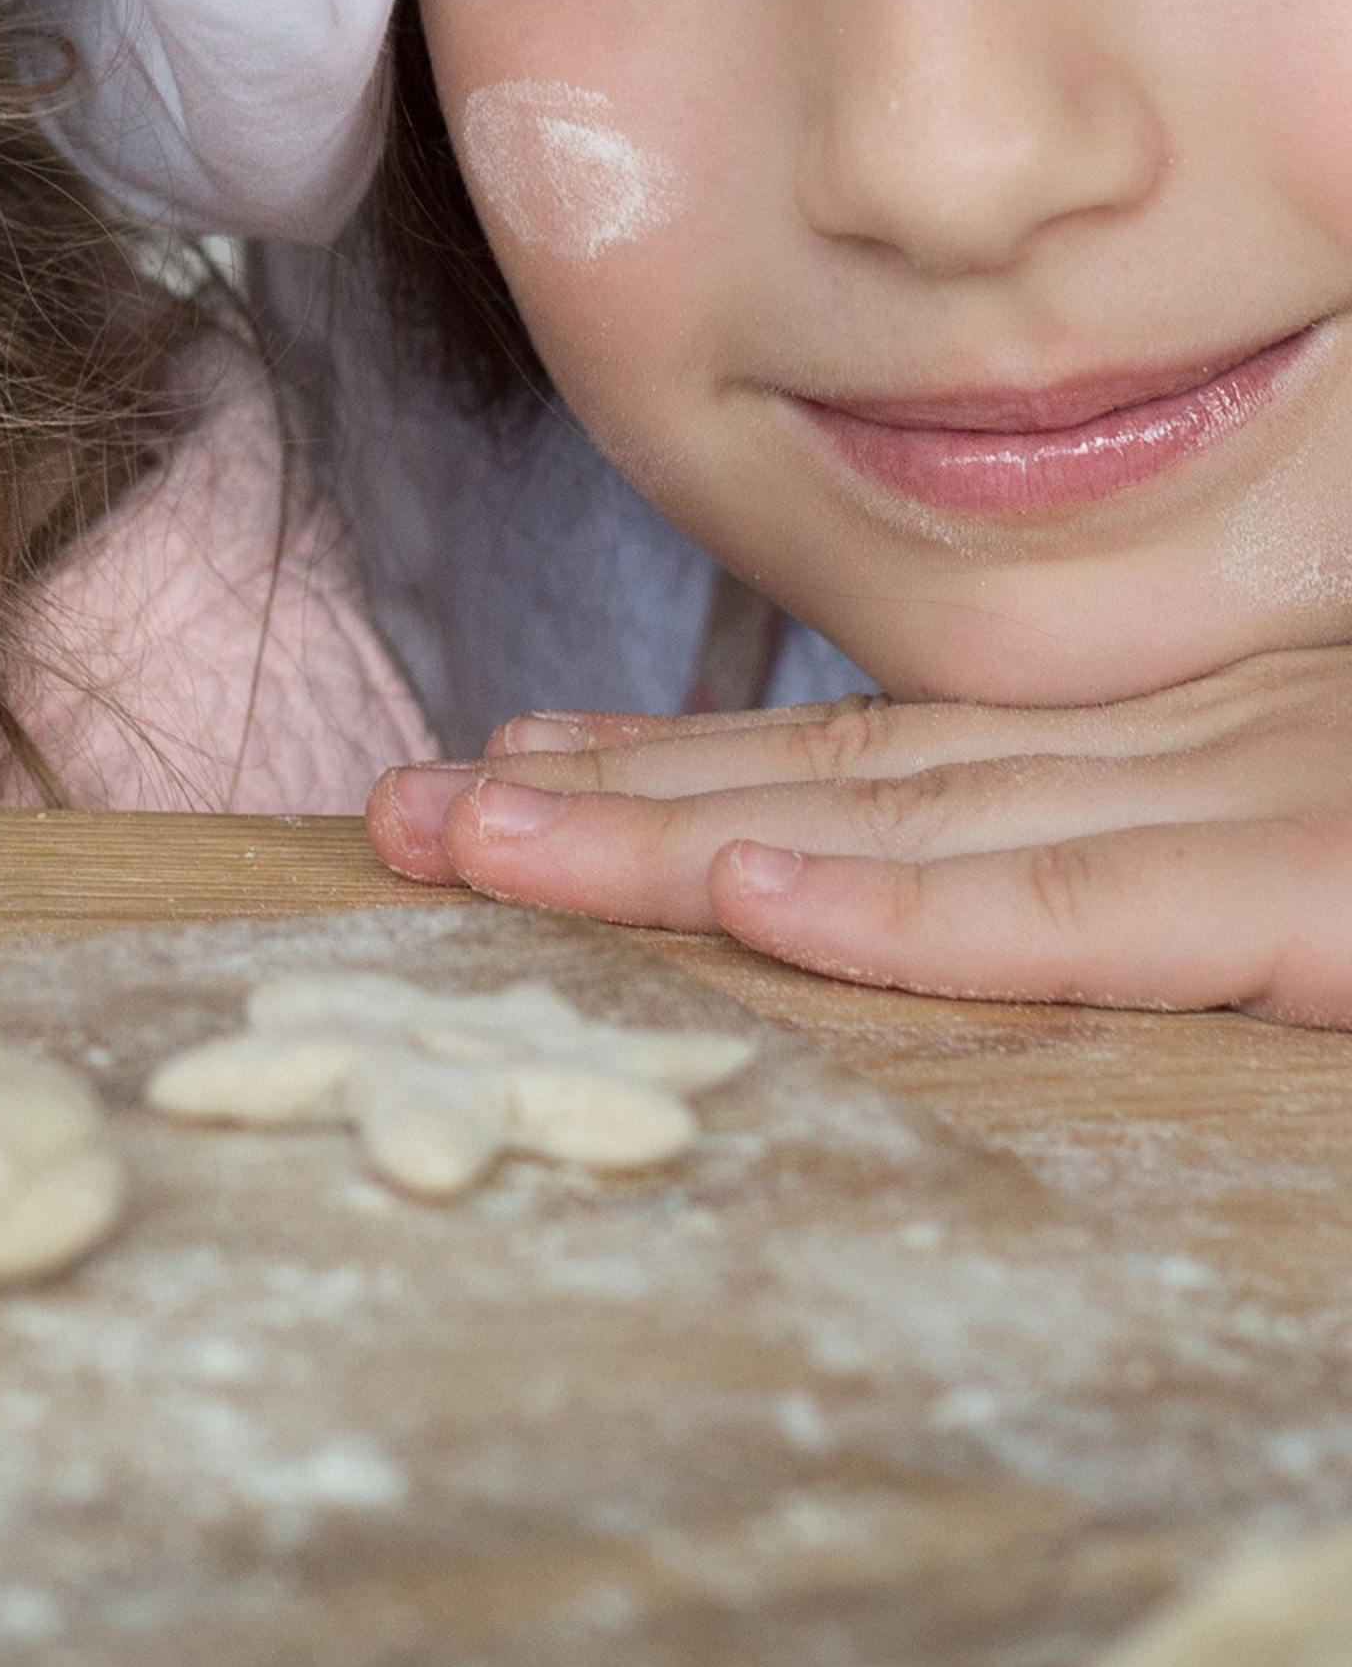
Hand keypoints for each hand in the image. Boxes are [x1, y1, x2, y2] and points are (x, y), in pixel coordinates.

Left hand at [367, 650, 1351, 1027]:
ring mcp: (1241, 806)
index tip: (515, 768)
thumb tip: (970, 889)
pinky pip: (1077, 919)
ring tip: (479, 837)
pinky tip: (752, 901)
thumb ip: (1165, 881)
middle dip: (607, 795)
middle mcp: (1178, 750)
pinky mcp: (1313, 898)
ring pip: (904, 822)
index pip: (886, 755)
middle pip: (843, 776)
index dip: (686, 761)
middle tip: (407, 807)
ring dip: (671, 833)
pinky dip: (902, 911)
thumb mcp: (1316, 880)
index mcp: (1176, 747)